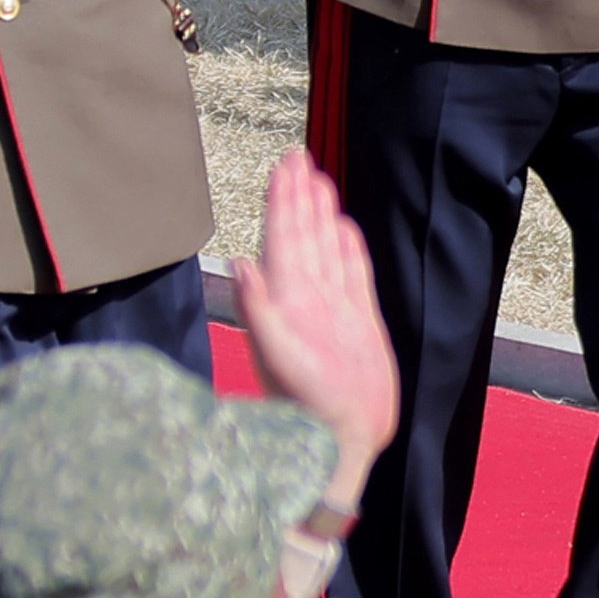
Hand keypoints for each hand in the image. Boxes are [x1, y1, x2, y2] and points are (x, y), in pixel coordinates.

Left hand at [227, 156, 396, 509]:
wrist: (338, 440)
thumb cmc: (305, 406)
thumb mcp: (276, 356)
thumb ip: (259, 309)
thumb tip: (241, 262)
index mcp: (287, 298)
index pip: (284, 236)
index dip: (284, 200)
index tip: (286, 165)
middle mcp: (307, 297)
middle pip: (302, 233)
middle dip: (300, 195)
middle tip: (298, 157)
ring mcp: (332, 308)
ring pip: (325, 247)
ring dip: (321, 213)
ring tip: (318, 181)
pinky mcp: (357, 321)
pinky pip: (353, 273)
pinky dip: (348, 247)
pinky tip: (344, 229)